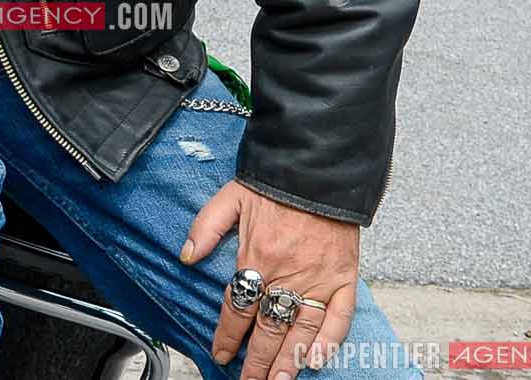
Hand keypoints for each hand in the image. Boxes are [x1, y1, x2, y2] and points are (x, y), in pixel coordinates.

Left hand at [185, 181, 360, 379]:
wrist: (319, 170)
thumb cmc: (275, 184)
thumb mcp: (229, 197)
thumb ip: (206, 228)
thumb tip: (186, 256)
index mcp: (256, 257)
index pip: (237, 308)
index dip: (228, 335)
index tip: (222, 355)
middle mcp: (287, 274)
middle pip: (268, 327)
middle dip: (257, 360)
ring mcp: (318, 279)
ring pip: (301, 329)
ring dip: (288, 360)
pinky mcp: (344, 278)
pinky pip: (338, 316)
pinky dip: (329, 341)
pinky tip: (316, 360)